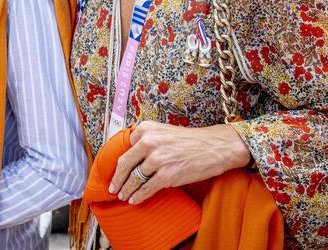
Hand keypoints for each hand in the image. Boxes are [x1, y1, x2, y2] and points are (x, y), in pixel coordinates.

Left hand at [109, 121, 251, 204]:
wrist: (215, 147)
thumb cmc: (191, 141)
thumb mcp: (164, 132)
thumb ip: (147, 140)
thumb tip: (132, 157)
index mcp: (146, 129)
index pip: (125, 148)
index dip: (119, 163)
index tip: (116, 172)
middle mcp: (149, 142)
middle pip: (124, 164)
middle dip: (116, 179)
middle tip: (112, 188)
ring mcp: (157, 159)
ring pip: (134, 178)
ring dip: (126, 190)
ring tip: (123, 196)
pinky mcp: (166, 175)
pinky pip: (146, 189)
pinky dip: (138, 196)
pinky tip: (134, 200)